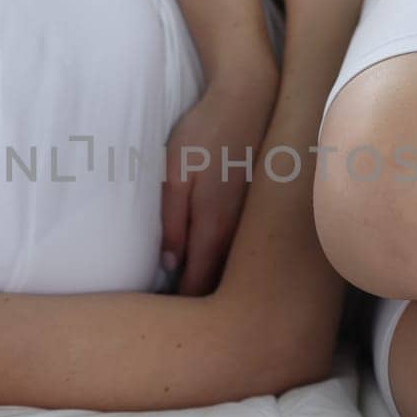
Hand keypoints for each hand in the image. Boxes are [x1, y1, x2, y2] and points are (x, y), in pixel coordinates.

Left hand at [162, 87, 270, 295]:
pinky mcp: (257, 210)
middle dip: (198, 301)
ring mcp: (252, 222)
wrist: (249, 100)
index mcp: (214, 227)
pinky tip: (212, 258)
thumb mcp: (175, 173)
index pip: (198, 284)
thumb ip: (173, 221)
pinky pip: (241, 249)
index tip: (160, 316)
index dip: (180, 304)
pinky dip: (228, 262)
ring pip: (232, 267)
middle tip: (173, 309)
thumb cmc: (204, 134)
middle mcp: (239, 232)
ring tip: (190, 291)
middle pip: (218, 282)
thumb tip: (170, 265)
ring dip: (215, 281)